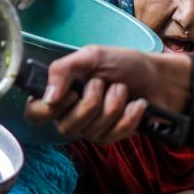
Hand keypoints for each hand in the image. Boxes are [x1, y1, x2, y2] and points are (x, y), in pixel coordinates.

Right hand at [24, 46, 192, 142]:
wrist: (159, 77)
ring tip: (122, 89)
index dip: (48, 109)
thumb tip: (47, 97)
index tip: (70, 93)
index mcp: (57, 93)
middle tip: (103, 83)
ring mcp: (88, 129)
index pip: (34, 114)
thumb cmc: (124, 64)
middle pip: (66, 125)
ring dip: (114, 104)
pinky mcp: (109, 137)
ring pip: (92, 129)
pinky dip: (129, 115)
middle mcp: (67, 115)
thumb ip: (62, 70)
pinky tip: (136, 104)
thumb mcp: (91, 56)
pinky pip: (113, 134)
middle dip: (92, 100)